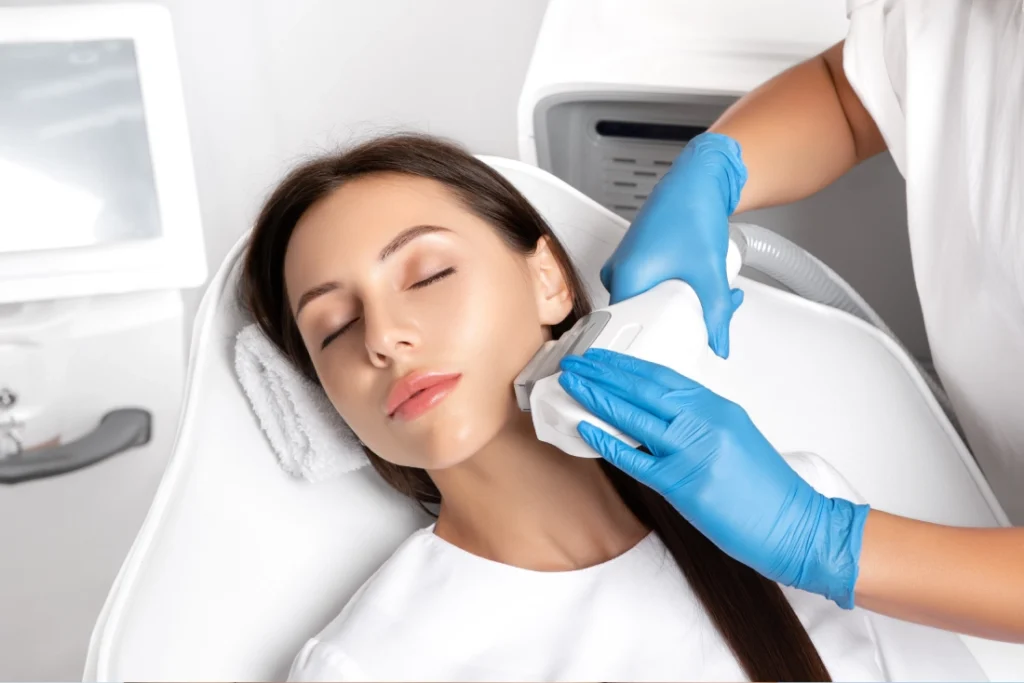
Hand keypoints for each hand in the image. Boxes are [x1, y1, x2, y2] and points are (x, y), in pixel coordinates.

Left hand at [558, 348, 869, 608]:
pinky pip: (635, 459)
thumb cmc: (768, 489)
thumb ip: (700, 421)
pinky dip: (607, 441)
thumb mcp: (736, 436)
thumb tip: (660, 414)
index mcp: (717, 407)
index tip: (602, 356)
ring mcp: (692, 452)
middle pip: (643, 388)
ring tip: (572, 383)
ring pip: (634, 416)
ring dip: (597, 396)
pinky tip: (586, 428)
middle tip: (576, 361)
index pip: (663, 375)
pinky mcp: (683, 485)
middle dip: (604, 372)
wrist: (796, 526)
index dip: (626, 364)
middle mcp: (704, 422)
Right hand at [601, 132, 746, 357]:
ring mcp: (626, 266)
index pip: (628, 331)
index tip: (670, 355)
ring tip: (711, 296)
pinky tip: (699, 284)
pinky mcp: (637, 259)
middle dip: (679, 324)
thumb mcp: (710, 273)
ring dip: (681, 307)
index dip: (652, 347)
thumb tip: (718, 344)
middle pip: (643, 318)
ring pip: (650, 302)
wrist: (697, 179)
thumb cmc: (691, 211)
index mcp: (626, 279)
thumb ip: (717, 314)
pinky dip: (675, 291)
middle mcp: (618, 274)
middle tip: (705, 322)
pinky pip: (650, 287)